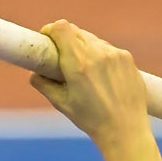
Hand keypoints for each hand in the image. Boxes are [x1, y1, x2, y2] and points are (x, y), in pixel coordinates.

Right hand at [30, 20, 150, 152]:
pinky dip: (101, 56)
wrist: (126, 132)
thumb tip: (33, 73)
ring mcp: (115, 54)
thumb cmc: (92, 120)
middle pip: (75, 31)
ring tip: (84, 71)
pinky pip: (108, 49)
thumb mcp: (62, 104)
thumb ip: (44, 84)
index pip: (61, 28)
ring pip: (92, 39)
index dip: (51, 31)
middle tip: (62, 58)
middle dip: (65, 40)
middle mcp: (98, 54)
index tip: (47, 40)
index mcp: (78, 64)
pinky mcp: (128, 59)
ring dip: (84, 48)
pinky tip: (102, 76)